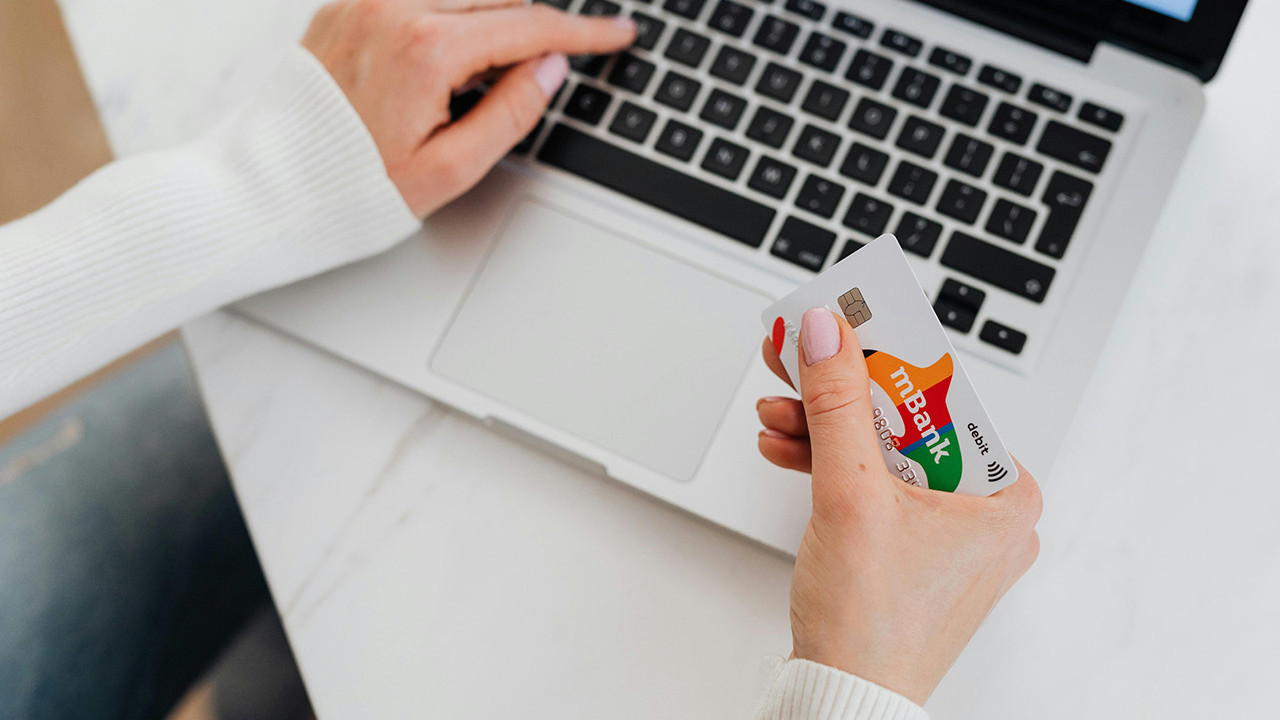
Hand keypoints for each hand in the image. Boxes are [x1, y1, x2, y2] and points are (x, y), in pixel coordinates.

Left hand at [302, 0, 634, 217]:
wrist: (266, 185)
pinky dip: (450, 9)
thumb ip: (510, 114)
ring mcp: (365, 0)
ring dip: (493, 12)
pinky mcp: (343, 4)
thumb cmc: (351, 186)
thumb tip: (550, 70)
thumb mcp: (449, 170)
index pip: (529, 28)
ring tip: (500, 58)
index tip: (618, 33)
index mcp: (427, 50)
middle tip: (559, 56)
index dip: (583, 34)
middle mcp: (394, 8)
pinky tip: (452, 46)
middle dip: (535, 23)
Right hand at [756, 308, 1041, 704]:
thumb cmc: (873, 625)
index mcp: (1003, 495)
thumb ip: (837, 403)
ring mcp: (949, 533)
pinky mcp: (912, 548)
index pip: (941, 393)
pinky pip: (874, 485)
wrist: (842, 697)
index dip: (884, 353)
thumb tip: (829, 333)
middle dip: (838, 393)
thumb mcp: (850, 494)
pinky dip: (831, 467)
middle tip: (797, 356)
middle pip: (903, 419)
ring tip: (777, 411)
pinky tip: (788, 447)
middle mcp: (985, 512)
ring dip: (824, 429)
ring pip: (881, 451)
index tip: (846, 322)